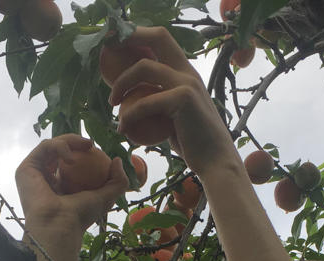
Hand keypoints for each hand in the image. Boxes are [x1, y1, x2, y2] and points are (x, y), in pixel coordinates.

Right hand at [15, 135, 128, 239]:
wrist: (59, 225)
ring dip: (70, 141)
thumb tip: (117, 160)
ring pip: (52, 145)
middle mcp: (46, 178)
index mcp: (61, 185)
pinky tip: (71, 159)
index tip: (97, 150)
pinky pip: (45, 147)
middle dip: (76, 142)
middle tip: (90, 144)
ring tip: (85, 147)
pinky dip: (60, 147)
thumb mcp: (106, 197)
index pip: (71, 162)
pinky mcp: (26, 168)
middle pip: (59, 150)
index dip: (83, 152)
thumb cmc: (80, 216)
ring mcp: (34, 173)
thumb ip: (117, 181)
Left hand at [107, 27, 239, 176]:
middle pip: (158, 36)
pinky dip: (129, 115)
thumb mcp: (174, 116)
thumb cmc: (194, 143)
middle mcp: (188, 72)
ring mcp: (187, 83)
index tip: (116, 44)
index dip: (139, 36)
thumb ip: (158, 102)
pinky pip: (145, 102)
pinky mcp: (183, 99)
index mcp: (186, 73)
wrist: (216, 162)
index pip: (163, 40)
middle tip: (107, 49)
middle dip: (130, 36)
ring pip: (145, 67)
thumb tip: (131, 101)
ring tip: (113, 104)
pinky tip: (123, 128)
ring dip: (122, 84)